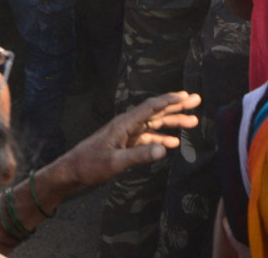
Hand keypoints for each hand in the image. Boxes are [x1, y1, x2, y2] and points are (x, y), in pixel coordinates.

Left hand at [52, 91, 201, 189]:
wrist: (71, 171)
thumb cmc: (90, 165)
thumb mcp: (115, 162)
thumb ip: (139, 155)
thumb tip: (164, 149)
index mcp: (125, 123)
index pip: (151, 107)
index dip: (169, 100)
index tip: (186, 96)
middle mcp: (128, 124)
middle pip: (156, 111)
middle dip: (176, 106)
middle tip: (197, 100)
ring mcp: (127, 133)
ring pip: (154, 124)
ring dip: (172, 122)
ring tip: (193, 121)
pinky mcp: (126, 143)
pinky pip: (148, 137)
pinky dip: (161, 138)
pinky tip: (173, 143)